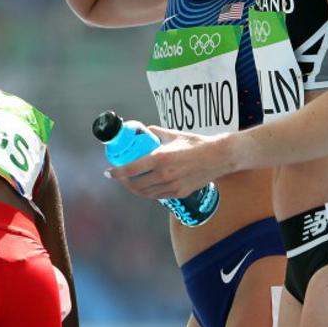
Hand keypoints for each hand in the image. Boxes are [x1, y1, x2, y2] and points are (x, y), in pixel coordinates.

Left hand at [106, 126, 231, 199]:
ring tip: (131, 182)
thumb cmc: (196, 143)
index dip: (116, 172)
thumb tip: (142, 131)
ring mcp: (173, 186)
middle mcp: (164, 175)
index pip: (130, 169)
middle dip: (123, 182)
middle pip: (135, 185)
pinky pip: (158, 196)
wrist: (219, 156)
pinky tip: (146, 186)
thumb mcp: (173, 134)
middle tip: (119, 176)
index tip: (108, 172)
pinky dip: (148, 192)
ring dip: (134, 188)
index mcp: (160, 158)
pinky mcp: (180, 193)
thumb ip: (155, 132)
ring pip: (145, 193)